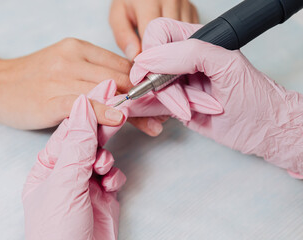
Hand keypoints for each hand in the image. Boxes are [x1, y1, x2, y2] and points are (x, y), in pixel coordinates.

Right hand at [0, 39, 166, 134]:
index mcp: (81, 49)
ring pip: (108, 89)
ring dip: (135, 108)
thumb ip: (93, 78)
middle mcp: (74, 58)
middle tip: (167, 113)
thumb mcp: (65, 71)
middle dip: (147, 97)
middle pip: (122, 77)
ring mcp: (61, 75)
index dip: (146, 83)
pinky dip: (104, 110)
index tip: (162, 99)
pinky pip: (83, 102)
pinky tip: (120, 118)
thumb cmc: (32, 80)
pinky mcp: (50, 96)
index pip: (124, 65)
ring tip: (155, 124)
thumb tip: (124, 96)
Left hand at [22, 84, 126, 238]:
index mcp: (48, 164)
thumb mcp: (65, 182)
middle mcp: (66, 170)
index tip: (107, 87)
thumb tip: (82, 105)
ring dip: (106, 158)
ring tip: (103, 168)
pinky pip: (114, 174)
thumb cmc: (57, 231)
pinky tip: (110, 185)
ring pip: (103, 154)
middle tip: (121, 105)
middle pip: (88, 138)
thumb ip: (76, 143)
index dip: (89, 108)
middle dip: (104, 127)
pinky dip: (115, 177)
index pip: (70, 128)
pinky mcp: (103, 193)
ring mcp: (85, 181)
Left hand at [109, 0, 198, 60]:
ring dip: (174, 50)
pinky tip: (172, 48)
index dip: (149, 55)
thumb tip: (134, 57)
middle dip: (163, 55)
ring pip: (184, 38)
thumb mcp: (118, 16)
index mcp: (149, 2)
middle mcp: (170, 1)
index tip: (145, 67)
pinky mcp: (192, 10)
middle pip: (172, 38)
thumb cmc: (130, 2)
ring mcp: (184, 5)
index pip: (154, 36)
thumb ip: (124, 37)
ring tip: (163, 58)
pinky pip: (191, 34)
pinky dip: (183, 44)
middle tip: (155, 67)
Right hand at [130, 18, 302, 175]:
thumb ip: (189, 53)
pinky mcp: (175, 104)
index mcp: (196, 41)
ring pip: (152, 88)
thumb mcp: (225, 65)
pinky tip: (190, 114)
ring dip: (174, 102)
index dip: (150, 53)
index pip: (159, 34)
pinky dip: (168, 112)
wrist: (261, 131)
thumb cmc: (253, 98)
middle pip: (151, 65)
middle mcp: (183, 61)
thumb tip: (150, 58)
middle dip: (165, 87)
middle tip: (182, 101)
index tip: (146, 73)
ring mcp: (177, 83)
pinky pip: (156, 107)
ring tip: (198, 109)